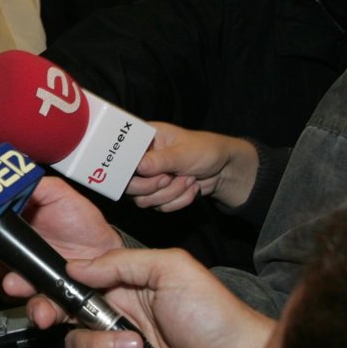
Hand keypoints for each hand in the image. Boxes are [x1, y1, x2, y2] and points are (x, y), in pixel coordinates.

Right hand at [0, 176, 123, 301]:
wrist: (110, 257)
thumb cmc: (85, 225)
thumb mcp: (59, 195)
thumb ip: (36, 186)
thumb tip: (10, 181)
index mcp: (17, 230)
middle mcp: (21, 256)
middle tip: (2, 269)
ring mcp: (34, 280)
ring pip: (15, 290)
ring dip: (16, 291)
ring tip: (20, 289)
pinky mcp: (50, 301)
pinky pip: (39, 309)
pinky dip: (40, 312)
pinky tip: (44, 310)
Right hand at [51, 248, 274, 347]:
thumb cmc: (215, 314)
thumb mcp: (171, 269)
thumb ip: (120, 262)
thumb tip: (75, 264)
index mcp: (126, 288)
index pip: (77, 289)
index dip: (56, 298)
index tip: (48, 309)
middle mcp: (120, 319)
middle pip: (74, 327)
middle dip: (91, 335)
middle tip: (120, 333)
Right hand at [126, 122, 257, 209]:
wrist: (225, 171)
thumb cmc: (206, 150)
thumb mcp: (184, 152)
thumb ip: (161, 160)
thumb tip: (138, 166)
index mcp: (143, 140)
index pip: (121, 155)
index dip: (125, 167)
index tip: (142, 172)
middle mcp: (141, 160)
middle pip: (128, 183)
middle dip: (152, 186)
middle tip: (169, 178)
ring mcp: (148, 179)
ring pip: (143, 199)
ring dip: (170, 194)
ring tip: (188, 180)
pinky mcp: (158, 195)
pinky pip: (159, 207)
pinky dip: (178, 201)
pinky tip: (191, 188)